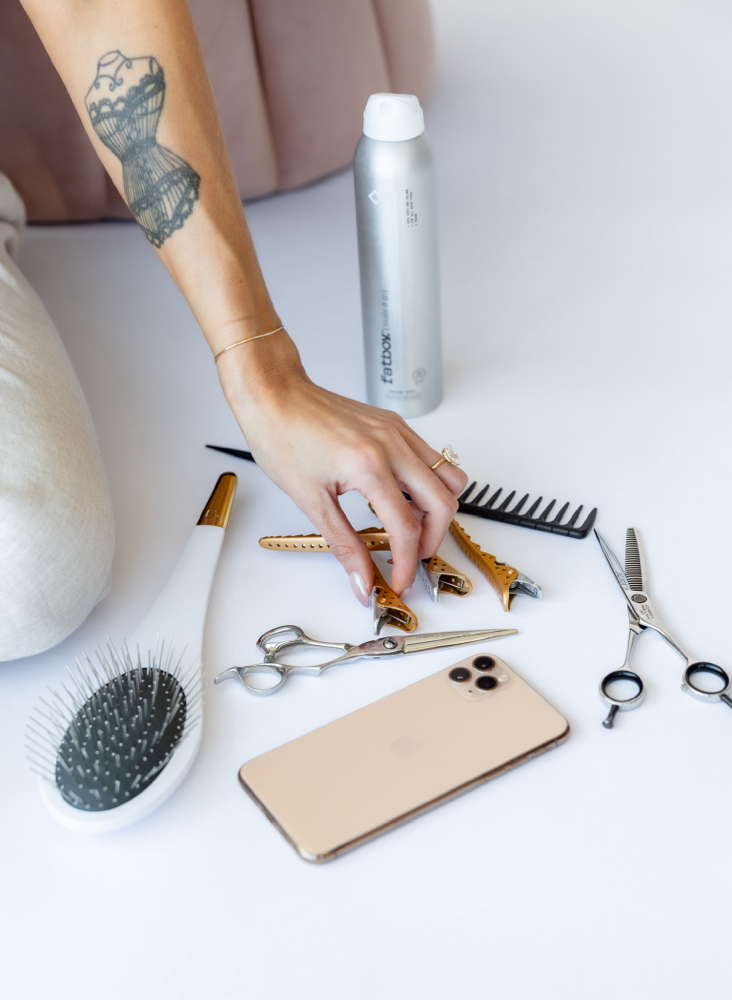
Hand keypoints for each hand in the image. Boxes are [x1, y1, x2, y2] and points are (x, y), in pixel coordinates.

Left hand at [217, 331, 467, 603]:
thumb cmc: (282, 437)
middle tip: (410, 558)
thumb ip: (344, 545)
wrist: (273, 395)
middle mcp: (392, 445)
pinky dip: (428, 485)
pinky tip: (399, 498)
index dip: (406, 563)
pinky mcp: (396, 425)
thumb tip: (362, 581)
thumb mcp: (310, 501)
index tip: (398, 581)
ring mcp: (399, 432)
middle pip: (442, 503)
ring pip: (449, 477)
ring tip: (410, 528)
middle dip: (432, 540)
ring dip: (437, 510)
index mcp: (369, 466)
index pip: (406, 527)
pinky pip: (432, 459)